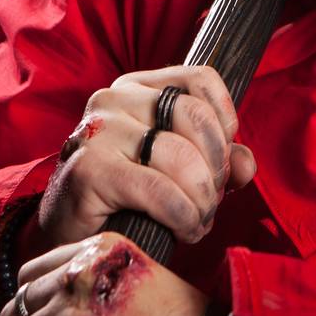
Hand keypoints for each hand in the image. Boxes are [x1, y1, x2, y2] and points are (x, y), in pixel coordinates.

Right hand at [32, 67, 256, 254]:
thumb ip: (218, 160)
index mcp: (137, 87)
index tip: (223, 161)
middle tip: (211, 200)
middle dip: (216, 167)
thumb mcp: (176, 170)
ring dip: (201, 199)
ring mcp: (97, 131)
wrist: (68, 235)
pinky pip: (159, 190)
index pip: (201, 79)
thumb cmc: (126, 199)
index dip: (225, 122)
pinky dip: (183, 216)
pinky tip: (184, 231)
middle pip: (195, 117)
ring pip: (181, 156)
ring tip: (198, 221)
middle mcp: (114, 99)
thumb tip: (247, 165)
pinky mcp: (89, 169)